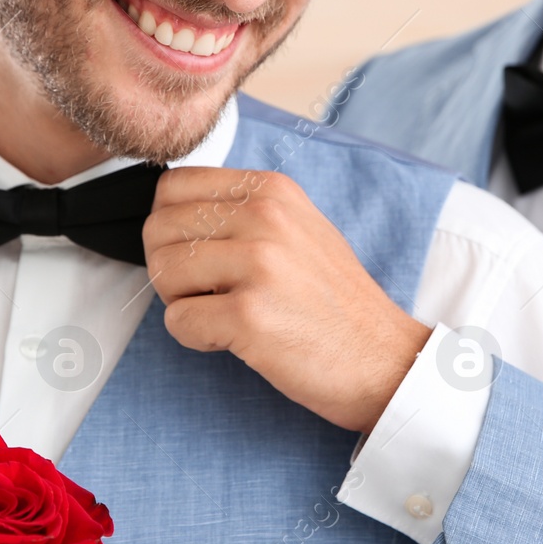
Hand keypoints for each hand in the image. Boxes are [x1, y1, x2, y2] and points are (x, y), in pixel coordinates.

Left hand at [144, 168, 432, 433]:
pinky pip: (178, 321)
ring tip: (225, 314)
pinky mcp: (250, 315)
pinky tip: (236, 339)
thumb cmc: (335, 303)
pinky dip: (196, 338)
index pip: (172, 185)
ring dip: (182, 302)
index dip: (171, 226)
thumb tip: (172, 211)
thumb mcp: (298, 229)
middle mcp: (266, 217)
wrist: (384, 359)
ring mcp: (259, 265)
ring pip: (162, 271)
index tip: (197, 254)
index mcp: (273, 190)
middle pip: (158, 228)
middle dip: (170, 267)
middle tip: (209, 293)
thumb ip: (242, 211)